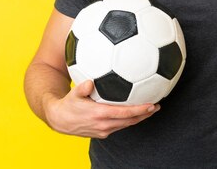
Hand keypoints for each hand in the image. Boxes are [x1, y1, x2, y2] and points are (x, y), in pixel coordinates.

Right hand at [44, 80, 159, 138]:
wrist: (59, 120)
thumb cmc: (68, 104)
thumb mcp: (73, 94)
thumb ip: (82, 88)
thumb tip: (90, 82)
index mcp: (100, 115)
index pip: (125, 113)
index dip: (139, 110)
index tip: (152, 105)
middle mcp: (104, 125)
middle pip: (130, 121)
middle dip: (145, 114)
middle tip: (157, 106)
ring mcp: (104, 131)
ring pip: (126, 124)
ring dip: (139, 118)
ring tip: (150, 110)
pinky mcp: (102, 133)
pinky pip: (119, 126)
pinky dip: (129, 120)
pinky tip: (134, 113)